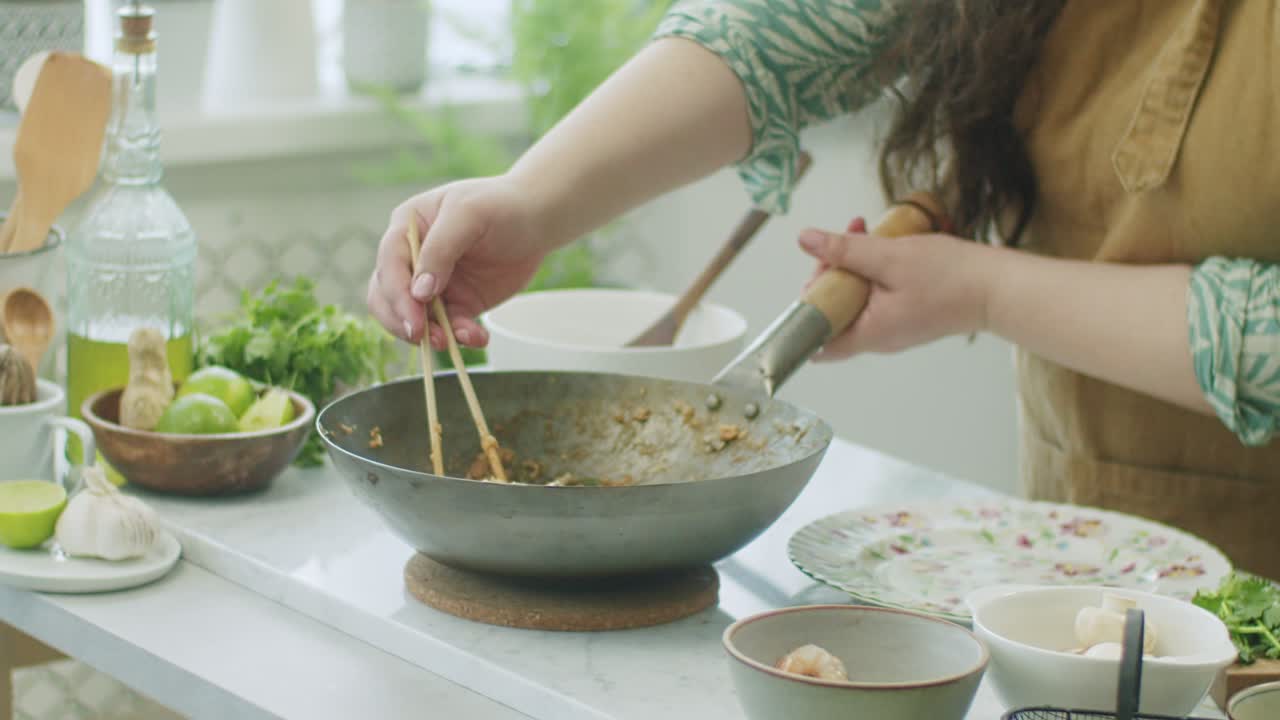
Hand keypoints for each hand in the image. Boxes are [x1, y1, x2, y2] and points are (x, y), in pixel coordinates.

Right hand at [367, 175, 551, 348]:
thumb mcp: (468, 214)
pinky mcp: (458, 303)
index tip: (415, 318)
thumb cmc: (499, 204)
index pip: (389, 265)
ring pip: (415, 318)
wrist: (536, 220)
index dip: (397, 295)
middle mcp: (412, 259)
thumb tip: (419, 291)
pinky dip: (460, 336)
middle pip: (388, 297)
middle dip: (403, 321)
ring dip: (432, 335)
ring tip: (460, 339)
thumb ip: (440, 249)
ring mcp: (433, 284)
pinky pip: (449, 327)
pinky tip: (477, 337)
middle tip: (427, 338)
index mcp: (406, 230)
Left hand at [797, 223, 998, 359]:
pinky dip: (871, 269)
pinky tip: (880, 243)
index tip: (816, 273)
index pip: (816, 338)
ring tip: (862, 229)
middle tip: (843, 238)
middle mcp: (877, 337)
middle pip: (833, 311)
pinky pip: (875, 294)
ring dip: (851, 264)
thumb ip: (845, 250)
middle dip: (830, 271)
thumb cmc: (951, 277)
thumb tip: (806, 240)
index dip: (807, 306)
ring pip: (854, 298)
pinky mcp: (906, 314)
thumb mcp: (890, 257)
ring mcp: (892, 327)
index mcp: (869, 334)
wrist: (999, 288)